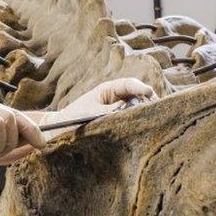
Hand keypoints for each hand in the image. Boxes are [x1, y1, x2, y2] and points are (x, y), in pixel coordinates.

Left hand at [42, 78, 156, 137]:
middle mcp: (114, 98)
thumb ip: (110, 112)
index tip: (149, 92)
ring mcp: (117, 109)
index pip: (128, 84)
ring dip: (145, 110)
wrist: (59, 131)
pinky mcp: (117, 122)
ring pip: (137, 106)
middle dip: (148, 99)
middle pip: (137, 94)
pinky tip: (144, 125)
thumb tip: (129, 110)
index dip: (140, 87)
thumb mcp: (91, 114)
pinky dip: (138, 120)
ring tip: (153, 116)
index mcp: (107, 90)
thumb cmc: (72, 119)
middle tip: (157, 107)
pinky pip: (131, 119)